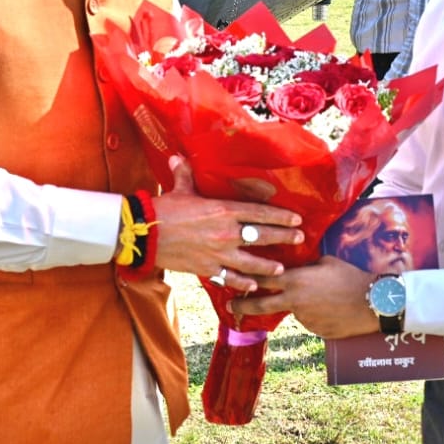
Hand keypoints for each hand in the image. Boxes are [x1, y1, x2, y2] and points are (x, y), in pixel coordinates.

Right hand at [148, 156, 299, 291]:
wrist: (143, 233)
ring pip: (251, 262)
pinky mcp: (206, 268)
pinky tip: (252, 285)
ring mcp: (218, 253)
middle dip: (283, 238)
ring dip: (268, 266)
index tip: (296, 219)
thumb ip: (184, 174)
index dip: (280, 216)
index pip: (260, 212)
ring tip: (281, 269)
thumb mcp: (179, 189)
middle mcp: (226, 233)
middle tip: (299, 239)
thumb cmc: (164, 209)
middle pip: (262, 236)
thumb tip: (177, 157)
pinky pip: (229, 278)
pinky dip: (242, 283)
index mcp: (223, 210)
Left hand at [231, 254, 380, 339]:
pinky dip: (314, 315)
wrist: (372, 303)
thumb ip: (305, 265)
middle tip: (231, 308)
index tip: (232, 280)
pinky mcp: (314, 330)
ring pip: (293, 310)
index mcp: (295, 280)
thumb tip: (295, 265)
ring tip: (322, 298)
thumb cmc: (350, 276)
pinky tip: (330, 308)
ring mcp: (303, 318)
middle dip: (243, 306)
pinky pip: (309, 320)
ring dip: (298, 305)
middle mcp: (294, 301)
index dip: (245, 279)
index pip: (262, 278)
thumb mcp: (326, 262)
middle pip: (260, 304)